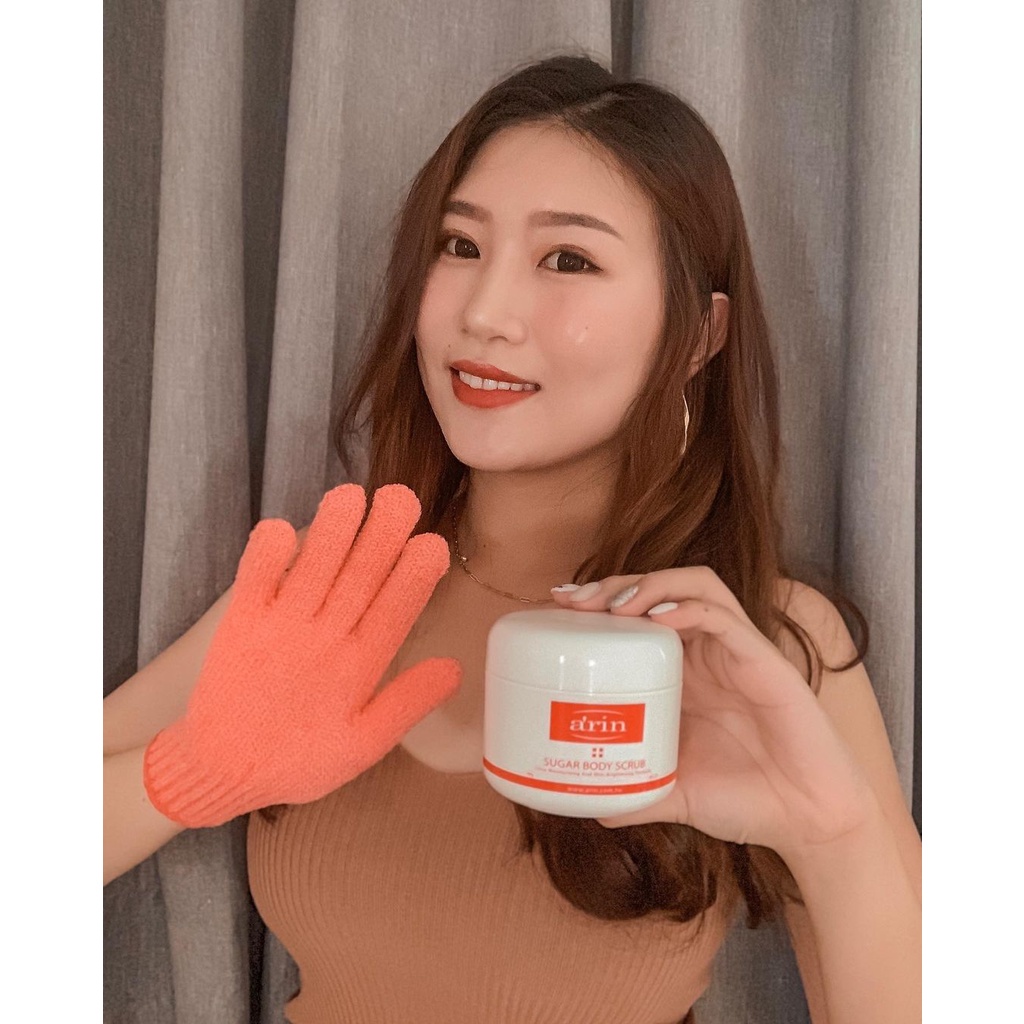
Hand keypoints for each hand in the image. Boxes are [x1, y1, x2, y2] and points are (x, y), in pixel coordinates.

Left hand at [143, 483, 461, 827]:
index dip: (415, 576)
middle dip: (382, 534)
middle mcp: (322, 640)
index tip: (433, 543)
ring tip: (351, 495)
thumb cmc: (298, 757)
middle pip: (359, 578)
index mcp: (357, 668)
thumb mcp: (364, 746)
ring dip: (332, 530)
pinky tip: (281, 526)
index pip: (395, 612)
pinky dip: (267, 551)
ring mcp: (279, 628)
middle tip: (401, 496)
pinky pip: (254, 577)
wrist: (219, 770)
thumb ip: (408, 703)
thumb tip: (454, 666)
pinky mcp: (240, 622)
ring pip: (313, 568)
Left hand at [550, 570, 875, 859]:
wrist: (808, 823)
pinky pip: (726, 618)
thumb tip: (592, 808)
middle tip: (572, 600)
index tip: (556, 608)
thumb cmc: (748, 800)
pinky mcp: (764, 661)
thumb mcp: (677, 794)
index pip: (639, 614)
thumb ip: (637, 795)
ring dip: (650, 585)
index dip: (598, 602)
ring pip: (695, 586)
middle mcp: (707, 654)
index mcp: (683, 675)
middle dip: (613, 584)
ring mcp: (736, 652)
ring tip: (614, 605)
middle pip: (659, 588)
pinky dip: (690, 609)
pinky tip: (660, 619)